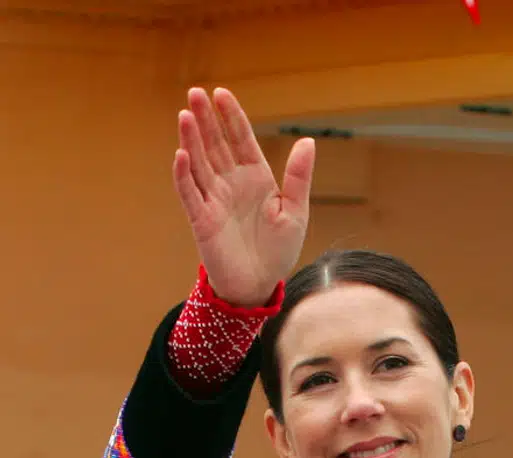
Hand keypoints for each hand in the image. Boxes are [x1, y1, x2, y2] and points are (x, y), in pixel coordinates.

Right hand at [172, 87, 313, 306]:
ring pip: (199, 163)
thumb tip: (307, 140)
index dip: (231, 117)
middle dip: (206, 119)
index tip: (222, 94)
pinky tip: (180, 155)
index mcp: (256, 178)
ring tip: (185, 115)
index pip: (241, 140)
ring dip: (191, 140)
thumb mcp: (295, 212)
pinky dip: (184, 175)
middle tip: (196, 92)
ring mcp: (214, 199)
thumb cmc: (278, 250)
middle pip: (216, 145)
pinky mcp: (202, 218)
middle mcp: (231, 183)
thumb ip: (298, 177)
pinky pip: (190, 193)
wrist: (260, 284)